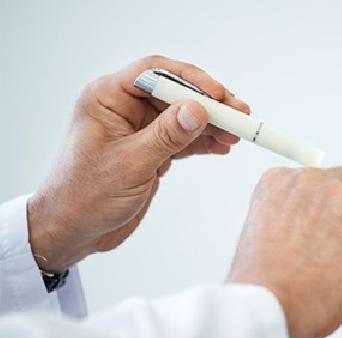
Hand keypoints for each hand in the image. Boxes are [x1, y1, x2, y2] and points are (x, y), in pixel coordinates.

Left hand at [28, 55, 249, 271]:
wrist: (73, 230)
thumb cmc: (84, 196)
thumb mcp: (130, 165)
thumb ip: (165, 136)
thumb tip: (197, 110)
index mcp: (107, 98)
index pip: (154, 73)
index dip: (190, 79)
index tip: (217, 94)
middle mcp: (124, 107)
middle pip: (175, 92)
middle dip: (209, 103)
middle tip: (239, 114)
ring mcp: (139, 128)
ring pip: (183, 115)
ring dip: (212, 124)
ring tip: (238, 134)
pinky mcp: (150, 149)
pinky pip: (183, 138)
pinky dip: (204, 142)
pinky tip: (223, 146)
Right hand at [228, 167, 341, 337]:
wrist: (268, 306)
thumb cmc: (265, 285)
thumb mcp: (265, 233)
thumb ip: (295, 217)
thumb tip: (324, 228)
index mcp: (281, 180)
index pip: (324, 183)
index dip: (333, 213)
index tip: (334, 237)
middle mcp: (311, 179)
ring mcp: (341, 196)